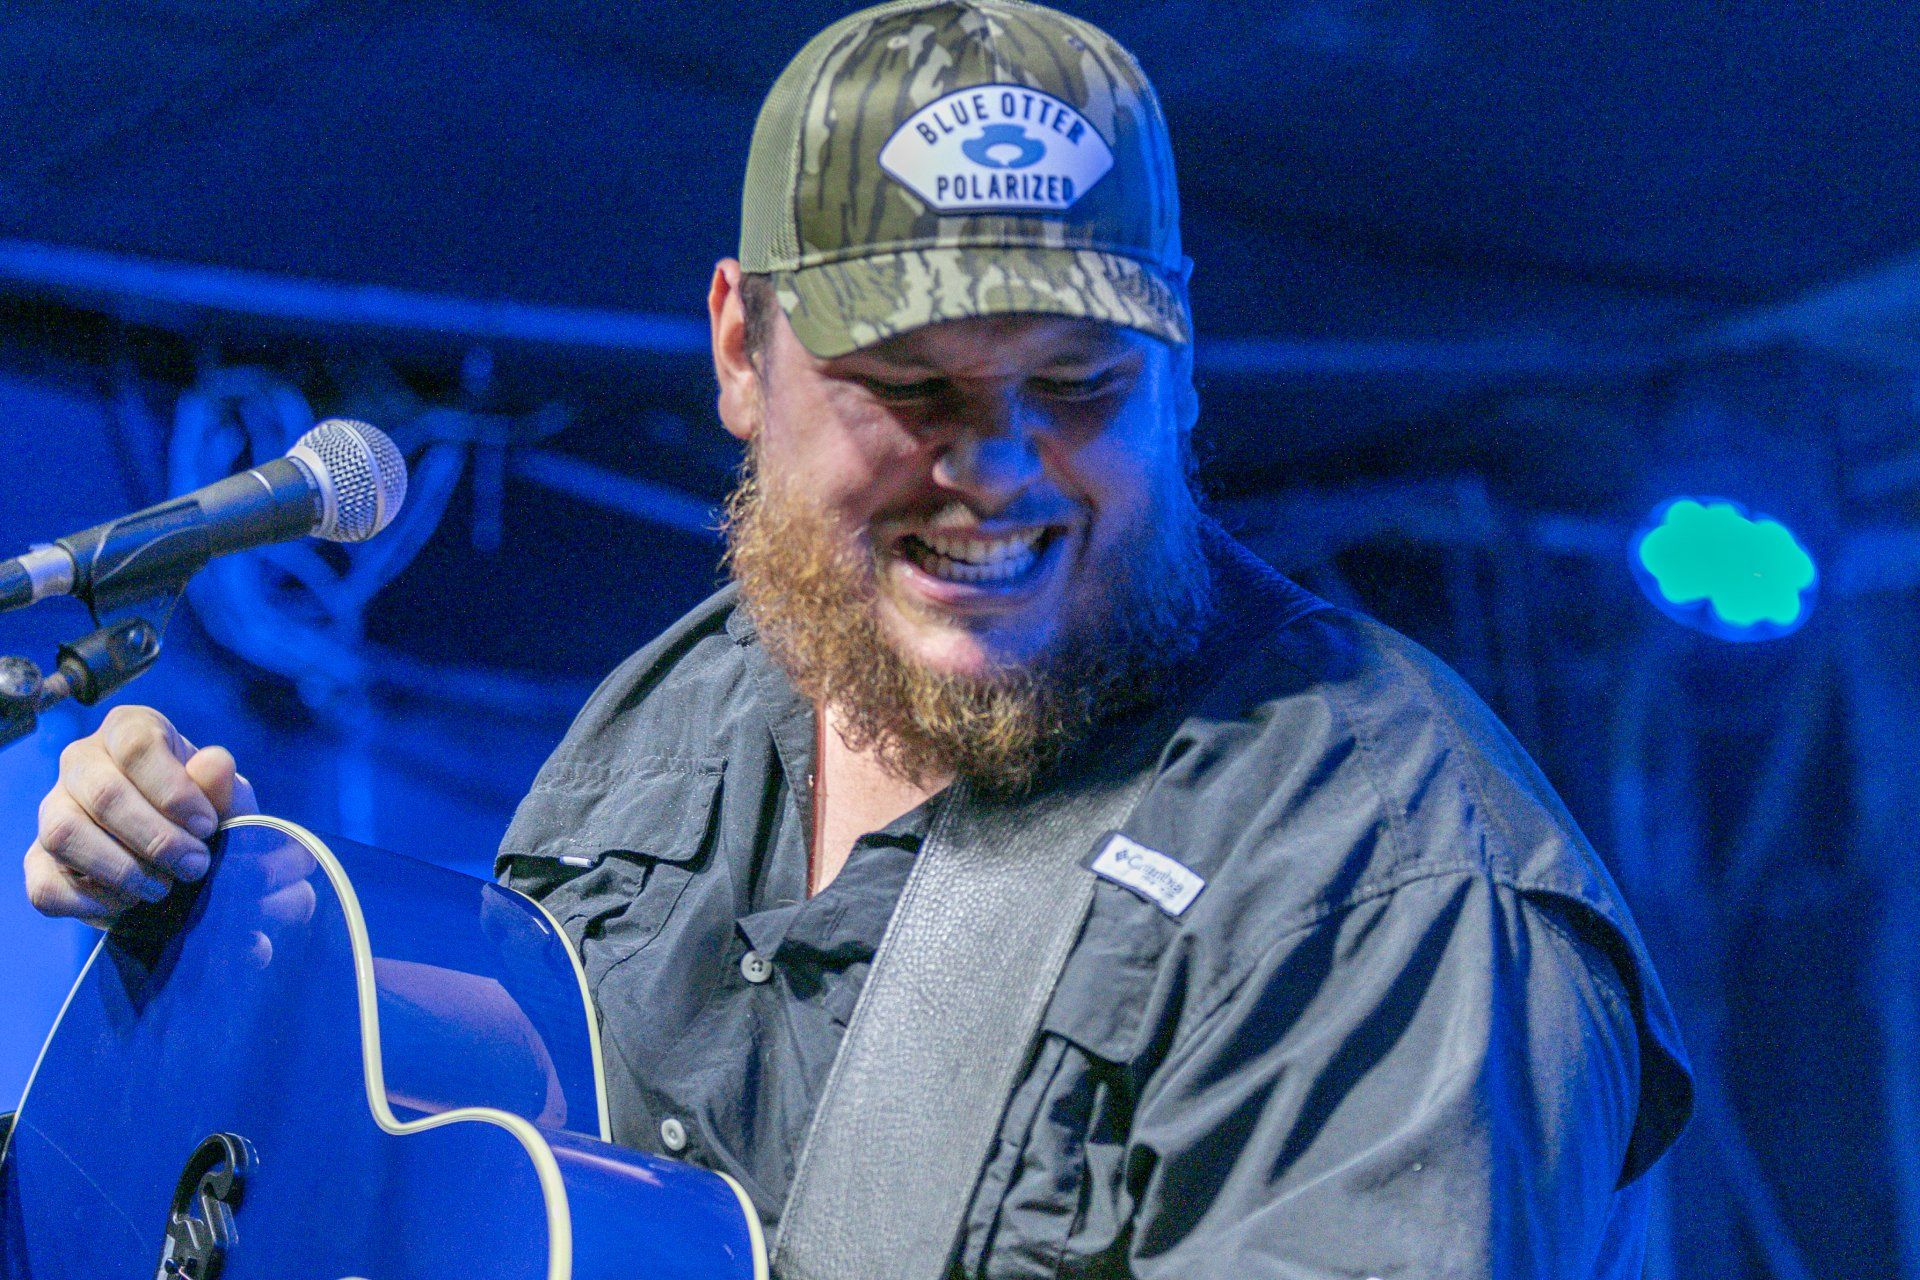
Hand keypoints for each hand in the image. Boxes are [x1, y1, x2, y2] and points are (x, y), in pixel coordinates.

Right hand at [24, 706, 257, 925]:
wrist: (183, 854)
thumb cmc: (204, 814)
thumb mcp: (226, 799)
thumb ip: (222, 784)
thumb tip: (214, 763)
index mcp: (129, 730)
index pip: (138, 747)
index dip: (175, 791)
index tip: (207, 827)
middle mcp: (82, 761)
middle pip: (103, 793)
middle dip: (156, 838)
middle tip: (195, 866)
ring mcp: (53, 808)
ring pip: (64, 834)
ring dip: (120, 870)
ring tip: (162, 887)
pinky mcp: (38, 859)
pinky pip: (44, 884)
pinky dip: (88, 902)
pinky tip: (127, 904)